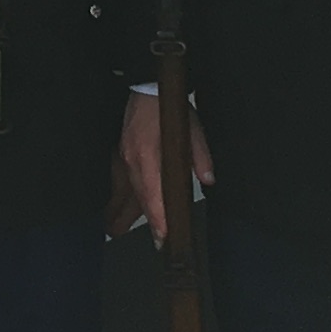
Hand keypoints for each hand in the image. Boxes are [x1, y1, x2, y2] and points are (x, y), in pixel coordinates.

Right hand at [118, 89, 214, 244]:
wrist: (146, 87)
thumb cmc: (169, 107)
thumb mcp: (192, 128)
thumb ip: (200, 156)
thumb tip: (208, 180)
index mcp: (148, 155)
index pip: (152, 194)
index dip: (158, 217)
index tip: (165, 235)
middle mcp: (132, 160)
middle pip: (139, 198)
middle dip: (150, 221)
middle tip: (160, 243)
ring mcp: (123, 157)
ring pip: (129, 191)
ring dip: (135, 212)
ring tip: (143, 232)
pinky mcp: (122, 153)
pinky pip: (126, 181)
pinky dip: (131, 196)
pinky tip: (131, 208)